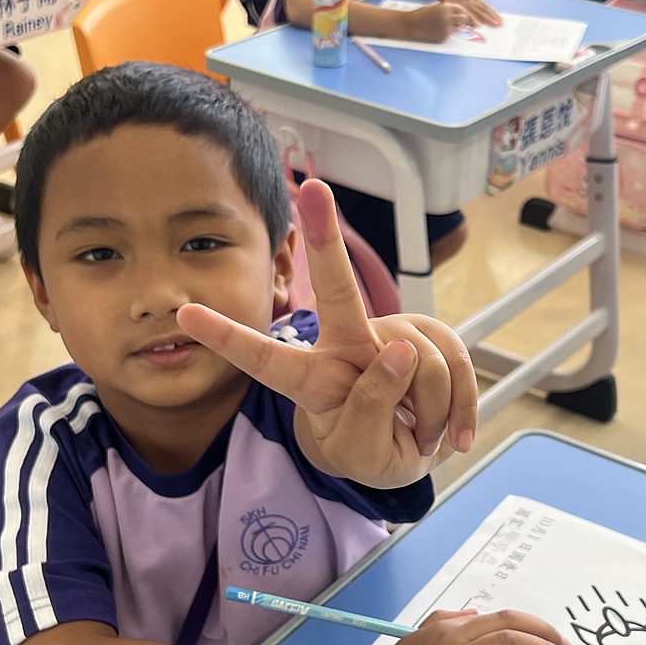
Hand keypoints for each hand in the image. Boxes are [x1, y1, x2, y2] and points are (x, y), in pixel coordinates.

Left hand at [177, 179, 479, 487]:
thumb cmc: (371, 451)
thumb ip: (370, 408)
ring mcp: (393, 336)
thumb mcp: (362, 453)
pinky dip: (461, 411)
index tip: (184, 313)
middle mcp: (347, 346)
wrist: (414, 455)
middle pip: (337, 292)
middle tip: (314, 189)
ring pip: (419, 365)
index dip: (226, 337)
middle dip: (326, 239)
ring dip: (429, 416)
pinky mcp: (434, 336)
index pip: (265, 360)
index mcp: (313, 380)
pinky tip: (451, 435)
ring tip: (417, 434)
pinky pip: (457, 368)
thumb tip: (401, 349)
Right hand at [360, 609, 574, 644]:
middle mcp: (454, 638)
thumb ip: (444, 624)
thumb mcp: (416, 643)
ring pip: (512, 644)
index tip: (550, 640)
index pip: (500, 617)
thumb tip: (473, 614)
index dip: (532, 625)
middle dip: (547, 634)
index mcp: (447, 627)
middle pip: (512, 624)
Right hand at [409, 1, 477, 42]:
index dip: (461, 12)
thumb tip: (460, 15)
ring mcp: (446, 29)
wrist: (410, 25)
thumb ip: (448, 10)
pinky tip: (436, 31)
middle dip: (462, 19)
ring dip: (454, 26)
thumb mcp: (436, 7)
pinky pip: (450, 35)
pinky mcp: (443, 37)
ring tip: (441, 25)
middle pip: (463, 19)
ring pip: (457, 28)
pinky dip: (446, 33)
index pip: (460, 9)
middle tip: (458, 21)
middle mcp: (448, 18)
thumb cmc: (422, 14)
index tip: (462, 15)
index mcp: (445, 8)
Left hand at [444, 0, 501, 27]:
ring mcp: (475, 0)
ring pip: (485, 9)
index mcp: (459, 4)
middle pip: (479, 11)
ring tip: (501, 23)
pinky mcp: (480, 0)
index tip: (478, 25)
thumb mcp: (447, 4)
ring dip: (494, 16)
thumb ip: (451, 14)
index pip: (467, 12)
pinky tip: (500, 18)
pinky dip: (494, 13)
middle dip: (488, 19)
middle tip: (496, 25)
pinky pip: (488, 7)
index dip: (472, 18)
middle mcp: (468, 2)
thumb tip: (453, 27)